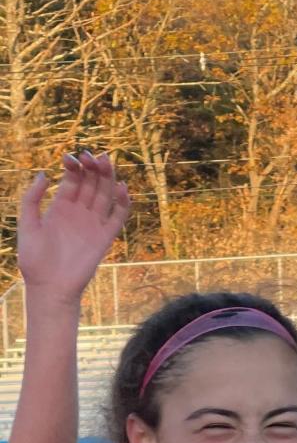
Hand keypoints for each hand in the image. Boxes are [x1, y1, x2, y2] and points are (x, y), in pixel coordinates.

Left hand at [18, 151, 130, 301]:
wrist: (50, 287)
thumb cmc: (34, 260)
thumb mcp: (27, 225)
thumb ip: (32, 199)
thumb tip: (45, 174)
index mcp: (60, 208)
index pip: (73, 180)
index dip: (74, 167)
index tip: (70, 157)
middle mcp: (79, 213)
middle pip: (91, 184)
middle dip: (93, 168)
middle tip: (92, 155)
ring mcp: (93, 224)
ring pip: (105, 195)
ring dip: (107, 178)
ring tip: (106, 161)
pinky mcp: (105, 237)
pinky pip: (118, 216)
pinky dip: (123, 202)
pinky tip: (121, 187)